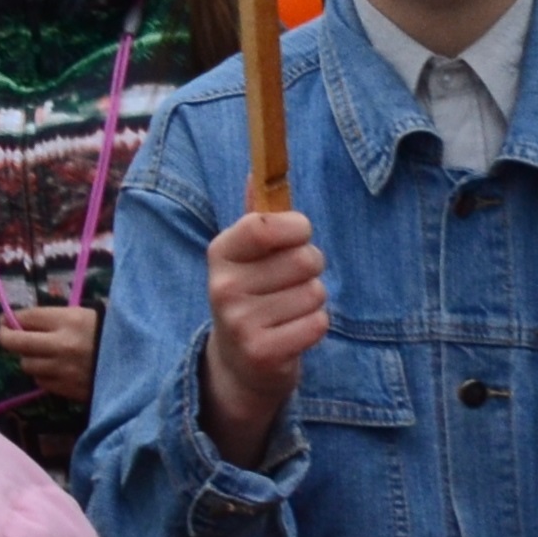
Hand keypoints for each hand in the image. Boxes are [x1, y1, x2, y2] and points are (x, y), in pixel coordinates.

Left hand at [0, 303, 99, 403]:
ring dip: (29, 358)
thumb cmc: (106, 332)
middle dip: (5, 337)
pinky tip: (54, 369)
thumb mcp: (82, 315)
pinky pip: (42, 382)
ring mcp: (63, 370)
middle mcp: (61, 345)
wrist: (137, 362)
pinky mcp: (68, 390)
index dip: (9, 318)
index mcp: (67, 320)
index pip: (25, 318)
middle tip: (4, 334)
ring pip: (27, 365)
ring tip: (39, 353)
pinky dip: (43, 375)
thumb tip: (19, 321)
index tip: (5, 320)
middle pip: (16, 343)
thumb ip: (51, 318)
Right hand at [197, 208, 326, 462]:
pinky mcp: (264, 353)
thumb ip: (256, 217)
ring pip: (314, 292)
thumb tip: (257, 171)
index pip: (264, 225)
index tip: (299, 234)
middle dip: (311, 267)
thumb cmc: (252, 296)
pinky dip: (315, 326)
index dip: (295, 227)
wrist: (238, 365)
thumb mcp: (246, 257)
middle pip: (303, 259)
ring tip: (290, 309)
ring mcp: (240, 322)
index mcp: (220, 253)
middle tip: (294, 280)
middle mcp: (223, 286)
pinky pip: (317, 324)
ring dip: (313, 299)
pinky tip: (294, 332)